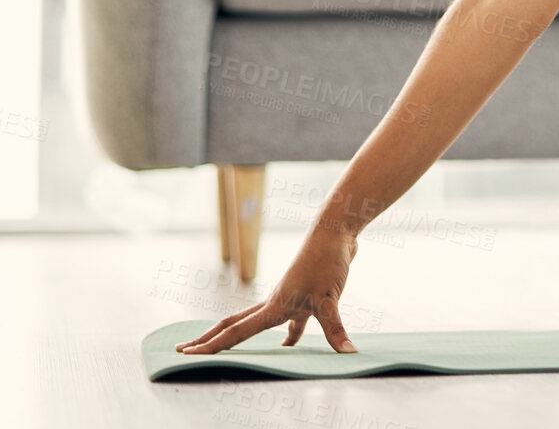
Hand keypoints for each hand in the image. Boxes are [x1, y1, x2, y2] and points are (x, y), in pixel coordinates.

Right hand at [173, 226, 360, 354]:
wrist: (336, 231)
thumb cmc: (327, 261)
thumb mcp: (330, 299)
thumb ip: (335, 329)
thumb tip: (347, 353)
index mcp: (273, 306)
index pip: (236, 332)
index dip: (211, 346)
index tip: (184, 354)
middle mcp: (275, 302)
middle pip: (235, 325)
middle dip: (210, 339)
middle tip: (184, 350)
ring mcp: (289, 298)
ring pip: (259, 323)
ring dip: (243, 337)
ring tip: (229, 352)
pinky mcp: (306, 296)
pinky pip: (292, 323)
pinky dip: (290, 337)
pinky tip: (291, 347)